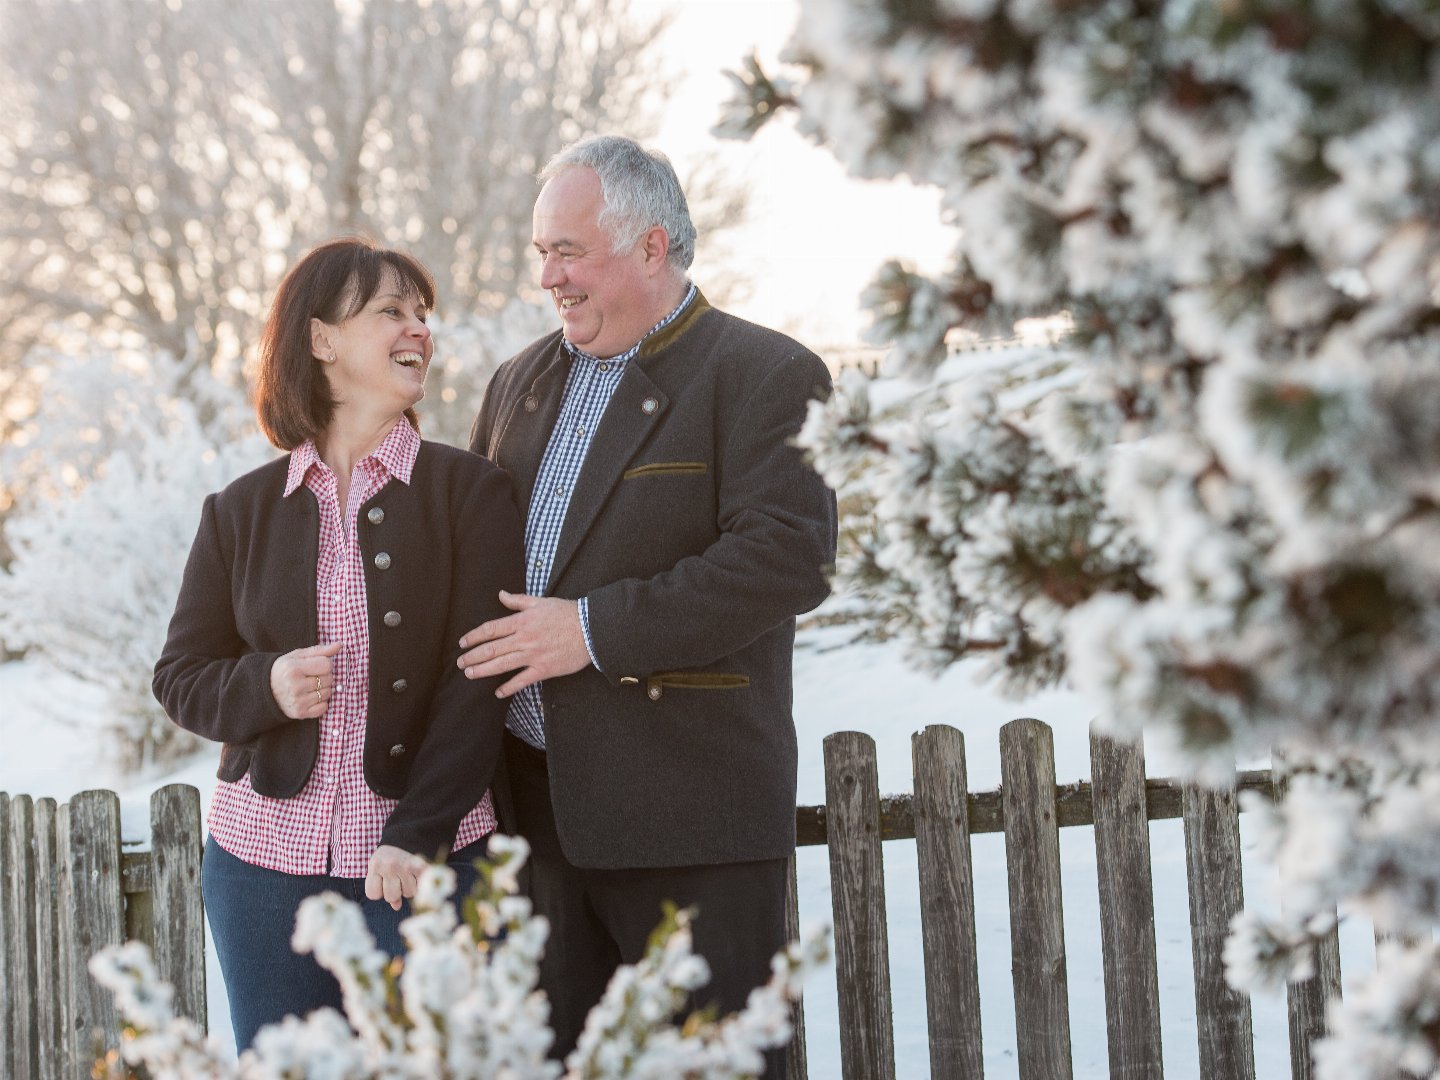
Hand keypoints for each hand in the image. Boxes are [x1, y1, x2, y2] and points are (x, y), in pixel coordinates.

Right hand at [269, 641, 341, 719]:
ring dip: (323, 689)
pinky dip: (321, 702)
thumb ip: (320, 650)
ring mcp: (298, 701)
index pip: (326, 665)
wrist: (265, 689)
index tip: (316, 664)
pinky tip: (310, 696)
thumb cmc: (284, 669)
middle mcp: (295, 686)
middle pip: (329, 679)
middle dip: (324, 676)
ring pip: (328, 693)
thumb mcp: (298, 655)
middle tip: (311, 676)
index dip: (325, 663)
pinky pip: (324, 707)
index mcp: (294, 669)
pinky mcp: (300, 713)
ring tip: (310, 686)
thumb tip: (339, 645)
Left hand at [365, 844, 425, 910]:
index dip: (378, 891)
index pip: (373, 894)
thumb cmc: (389, 856)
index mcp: (375, 866)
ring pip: (408, 893)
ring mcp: (406, 866)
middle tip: (396, 878)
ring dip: (409, 887)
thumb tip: (396, 906)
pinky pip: (421, 885)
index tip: (381, 881)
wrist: (407, 835)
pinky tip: (418, 876)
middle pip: (391, 896)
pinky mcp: (421, 865)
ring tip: (407, 874)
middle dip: (394, 891)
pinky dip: (421, 883)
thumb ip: (383, 888)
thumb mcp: (380, 868)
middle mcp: (389, 866)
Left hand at [458, 590, 591, 697]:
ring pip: (502, 664)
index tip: (463, 643)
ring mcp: (533, 655)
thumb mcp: (540, 602)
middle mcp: (524, 639)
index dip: (474, 636)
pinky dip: (509, 688)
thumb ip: (518, 600)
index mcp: (522, 621)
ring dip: (483, 670)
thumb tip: (500, 595)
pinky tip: (498, 692)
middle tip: (460, 662)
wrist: (591, 629)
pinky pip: (522, 681)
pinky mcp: (544, 669)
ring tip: (469, 674)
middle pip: (492, 649)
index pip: (491, 629)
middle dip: (472, 656)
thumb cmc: (567, 613)